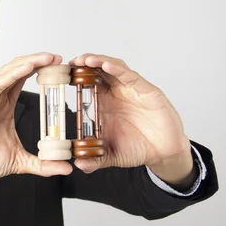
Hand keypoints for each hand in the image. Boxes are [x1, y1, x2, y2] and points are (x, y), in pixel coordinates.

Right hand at [0, 52, 73, 181]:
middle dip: (39, 61)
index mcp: (4, 105)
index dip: (40, 69)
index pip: (24, 79)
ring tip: (48, 58)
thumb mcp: (19, 161)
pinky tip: (29, 67)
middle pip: (18, 70)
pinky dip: (14, 73)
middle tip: (58, 58)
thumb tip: (66, 169)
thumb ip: (42, 164)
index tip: (59, 67)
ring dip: (30, 62)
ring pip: (9, 71)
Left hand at [69, 54, 194, 184]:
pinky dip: (118, 69)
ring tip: (85, 60)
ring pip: (113, 67)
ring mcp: (131, 90)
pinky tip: (107, 66)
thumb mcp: (111, 155)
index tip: (61, 75)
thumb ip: (95, 159)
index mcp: (105, 103)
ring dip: (99, 61)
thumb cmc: (138, 147)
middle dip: (83, 64)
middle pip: (98, 70)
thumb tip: (78, 164)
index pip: (87, 84)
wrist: (164, 153)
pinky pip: (130, 76)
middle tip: (70, 63)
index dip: (74, 77)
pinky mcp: (147, 91)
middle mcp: (117, 93)